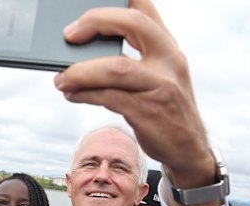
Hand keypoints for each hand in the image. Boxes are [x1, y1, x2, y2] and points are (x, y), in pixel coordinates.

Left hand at [54, 0, 214, 189]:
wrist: (188, 148)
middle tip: (69, 35)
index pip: (146, 9)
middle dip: (96, 22)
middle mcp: (168, 60)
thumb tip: (85, 50)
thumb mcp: (161, 75)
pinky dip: (85, 94)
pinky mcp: (148, 111)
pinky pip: (108, 97)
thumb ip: (134, 58)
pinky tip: (72, 94)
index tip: (90, 1)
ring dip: (81, 71)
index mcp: (168, 47)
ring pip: (115, 67)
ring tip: (61, 79)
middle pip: (133, 25)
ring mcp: (160, 85)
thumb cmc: (166, 108)